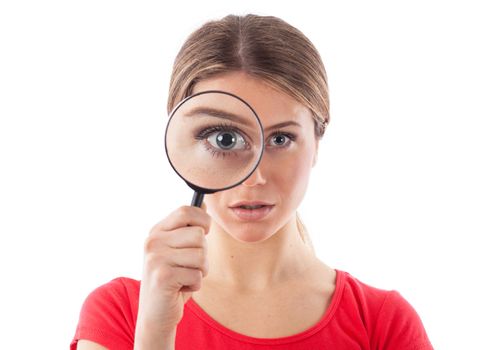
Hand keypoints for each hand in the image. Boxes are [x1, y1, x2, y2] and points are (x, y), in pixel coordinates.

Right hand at [136, 203, 210, 334]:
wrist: (155, 314)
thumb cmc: (172, 280)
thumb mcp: (178, 250)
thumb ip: (187, 228)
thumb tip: (203, 203)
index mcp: (157, 232)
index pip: (185, 211)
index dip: (202, 221)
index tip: (203, 233)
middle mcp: (153, 242)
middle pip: (198, 235)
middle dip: (203, 254)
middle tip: (188, 266)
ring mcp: (156, 258)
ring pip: (201, 255)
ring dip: (200, 270)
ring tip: (184, 277)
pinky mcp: (163, 276)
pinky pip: (197, 274)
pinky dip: (195, 284)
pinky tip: (180, 288)